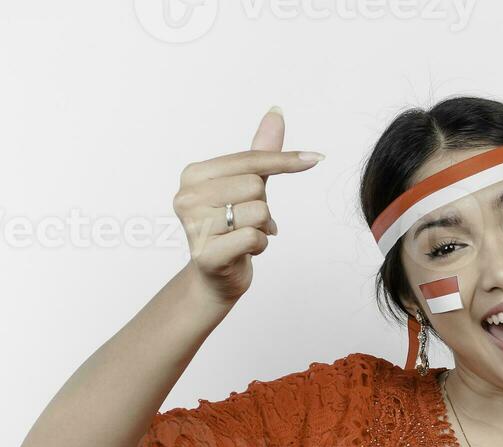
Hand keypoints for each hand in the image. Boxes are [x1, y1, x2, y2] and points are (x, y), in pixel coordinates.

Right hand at [172, 106, 324, 304]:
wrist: (216, 277)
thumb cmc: (232, 228)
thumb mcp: (247, 187)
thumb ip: (260, 153)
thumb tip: (276, 113)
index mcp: (193, 175)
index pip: (249, 160)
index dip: (284, 161)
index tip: (315, 159)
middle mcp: (187, 197)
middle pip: (255, 186)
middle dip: (263, 205)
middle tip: (247, 220)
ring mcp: (193, 226)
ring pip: (258, 212)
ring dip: (263, 228)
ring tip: (245, 236)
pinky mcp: (206, 254)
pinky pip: (254, 237)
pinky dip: (260, 245)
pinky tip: (244, 250)